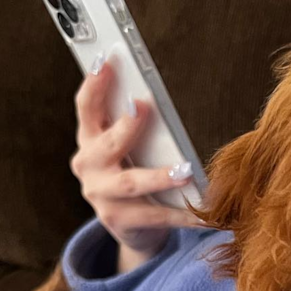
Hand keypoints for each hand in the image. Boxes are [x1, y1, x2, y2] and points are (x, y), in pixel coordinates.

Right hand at [70, 57, 199, 272]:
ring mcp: (100, 196)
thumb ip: (135, 129)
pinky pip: (155, 216)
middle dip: (125, 125)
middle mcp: (88, 166)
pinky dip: (182, 215)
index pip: (87, 108)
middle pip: (107, 143)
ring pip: (131, 183)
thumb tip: (154, 101)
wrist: (133, 229)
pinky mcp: (118, 222)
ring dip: (159, 177)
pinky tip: (203, 213)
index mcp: (90, 140)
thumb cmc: (135, 176)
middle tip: (142, 106)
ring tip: (186, 173)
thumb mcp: (129, 151)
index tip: (107, 62)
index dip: (94, 85)